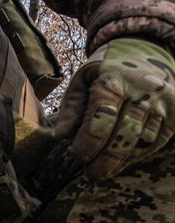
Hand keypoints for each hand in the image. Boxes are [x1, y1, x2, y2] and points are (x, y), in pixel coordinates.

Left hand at [53, 38, 174, 180]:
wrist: (145, 48)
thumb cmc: (107, 67)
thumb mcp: (83, 78)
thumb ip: (71, 106)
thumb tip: (59, 135)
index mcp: (114, 80)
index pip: (101, 119)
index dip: (88, 143)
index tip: (76, 156)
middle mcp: (143, 91)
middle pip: (124, 134)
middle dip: (105, 159)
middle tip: (91, 174)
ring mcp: (163, 102)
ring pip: (143, 140)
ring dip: (122, 161)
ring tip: (103, 171)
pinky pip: (158, 140)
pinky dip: (139, 154)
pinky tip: (123, 162)